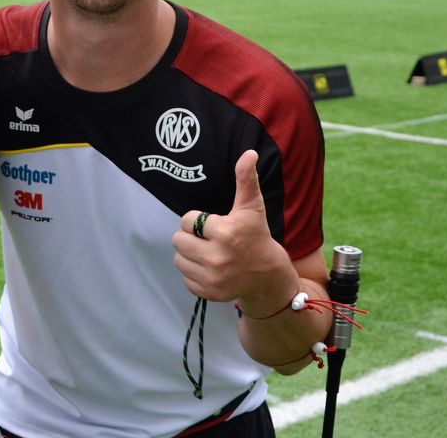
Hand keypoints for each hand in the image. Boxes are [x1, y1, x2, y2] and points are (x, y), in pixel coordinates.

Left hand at [172, 150, 294, 308]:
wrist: (268, 276)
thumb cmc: (256, 236)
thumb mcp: (252, 207)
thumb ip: (246, 180)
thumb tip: (249, 153)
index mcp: (226, 232)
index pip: (187, 220)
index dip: (198, 220)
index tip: (214, 225)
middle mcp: (218, 257)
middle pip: (178, 240)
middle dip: (190, 237)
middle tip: (209, 240)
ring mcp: (213, 278)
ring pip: (178, 259)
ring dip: (189, 255)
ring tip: (209, 253)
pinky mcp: (209, 293)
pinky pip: (185, 278)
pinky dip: (194, 273)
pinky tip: (211, 269)